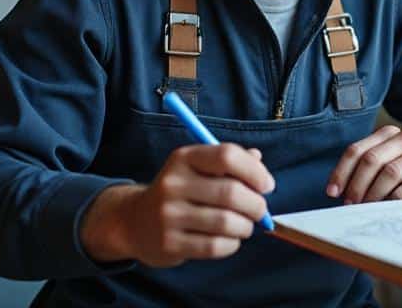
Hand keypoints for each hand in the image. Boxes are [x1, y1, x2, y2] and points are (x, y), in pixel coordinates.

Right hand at [80, 144, 274, 267]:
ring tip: (244, 226)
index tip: (266, 185)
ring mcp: (169, 215)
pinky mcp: (169, 243)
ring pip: (227, 222)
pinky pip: (215, 246)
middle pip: (231, 192)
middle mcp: (173, 183)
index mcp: (184, 158)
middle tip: (260, 211)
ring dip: (246, 226)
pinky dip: (232, 244)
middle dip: (257, 205)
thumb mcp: (198, 168)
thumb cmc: (180, 192)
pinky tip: (229, 239)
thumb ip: (229, 162)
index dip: (255, 171)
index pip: (227, 156)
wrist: (135, 221)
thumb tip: (258, 160)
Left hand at [325, 125, 401, 204]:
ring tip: (366, 208)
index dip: (341, 172)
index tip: (332, 192)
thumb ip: (365, 170)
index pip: (356, 150)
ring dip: (373, 195)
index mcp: (388, 133)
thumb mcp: (387, 162)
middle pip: (371, 160)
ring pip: (388, 173)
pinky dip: (391, 202)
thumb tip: (338, 191)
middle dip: (356, 185)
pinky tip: (385, 209)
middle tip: (350, 204)